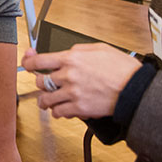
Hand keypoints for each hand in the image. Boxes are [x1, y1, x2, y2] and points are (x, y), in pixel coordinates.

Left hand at [21, 45, 140, 118]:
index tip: (27, 65)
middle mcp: (68, 75)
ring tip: (47, 101)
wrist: (134, 89)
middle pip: (40, 81)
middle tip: (43, 85)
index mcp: (71, 58)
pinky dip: (57, 112)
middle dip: (40, 83)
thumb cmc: (121, 68)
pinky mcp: (79, 109)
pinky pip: (59, 113)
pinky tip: (61, 110)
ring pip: (46, 99)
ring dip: (45, 101)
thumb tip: (67, 52)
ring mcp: (72, 93)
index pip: (39, 61)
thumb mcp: (99, 48)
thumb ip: (78, 49)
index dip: (28, 63)